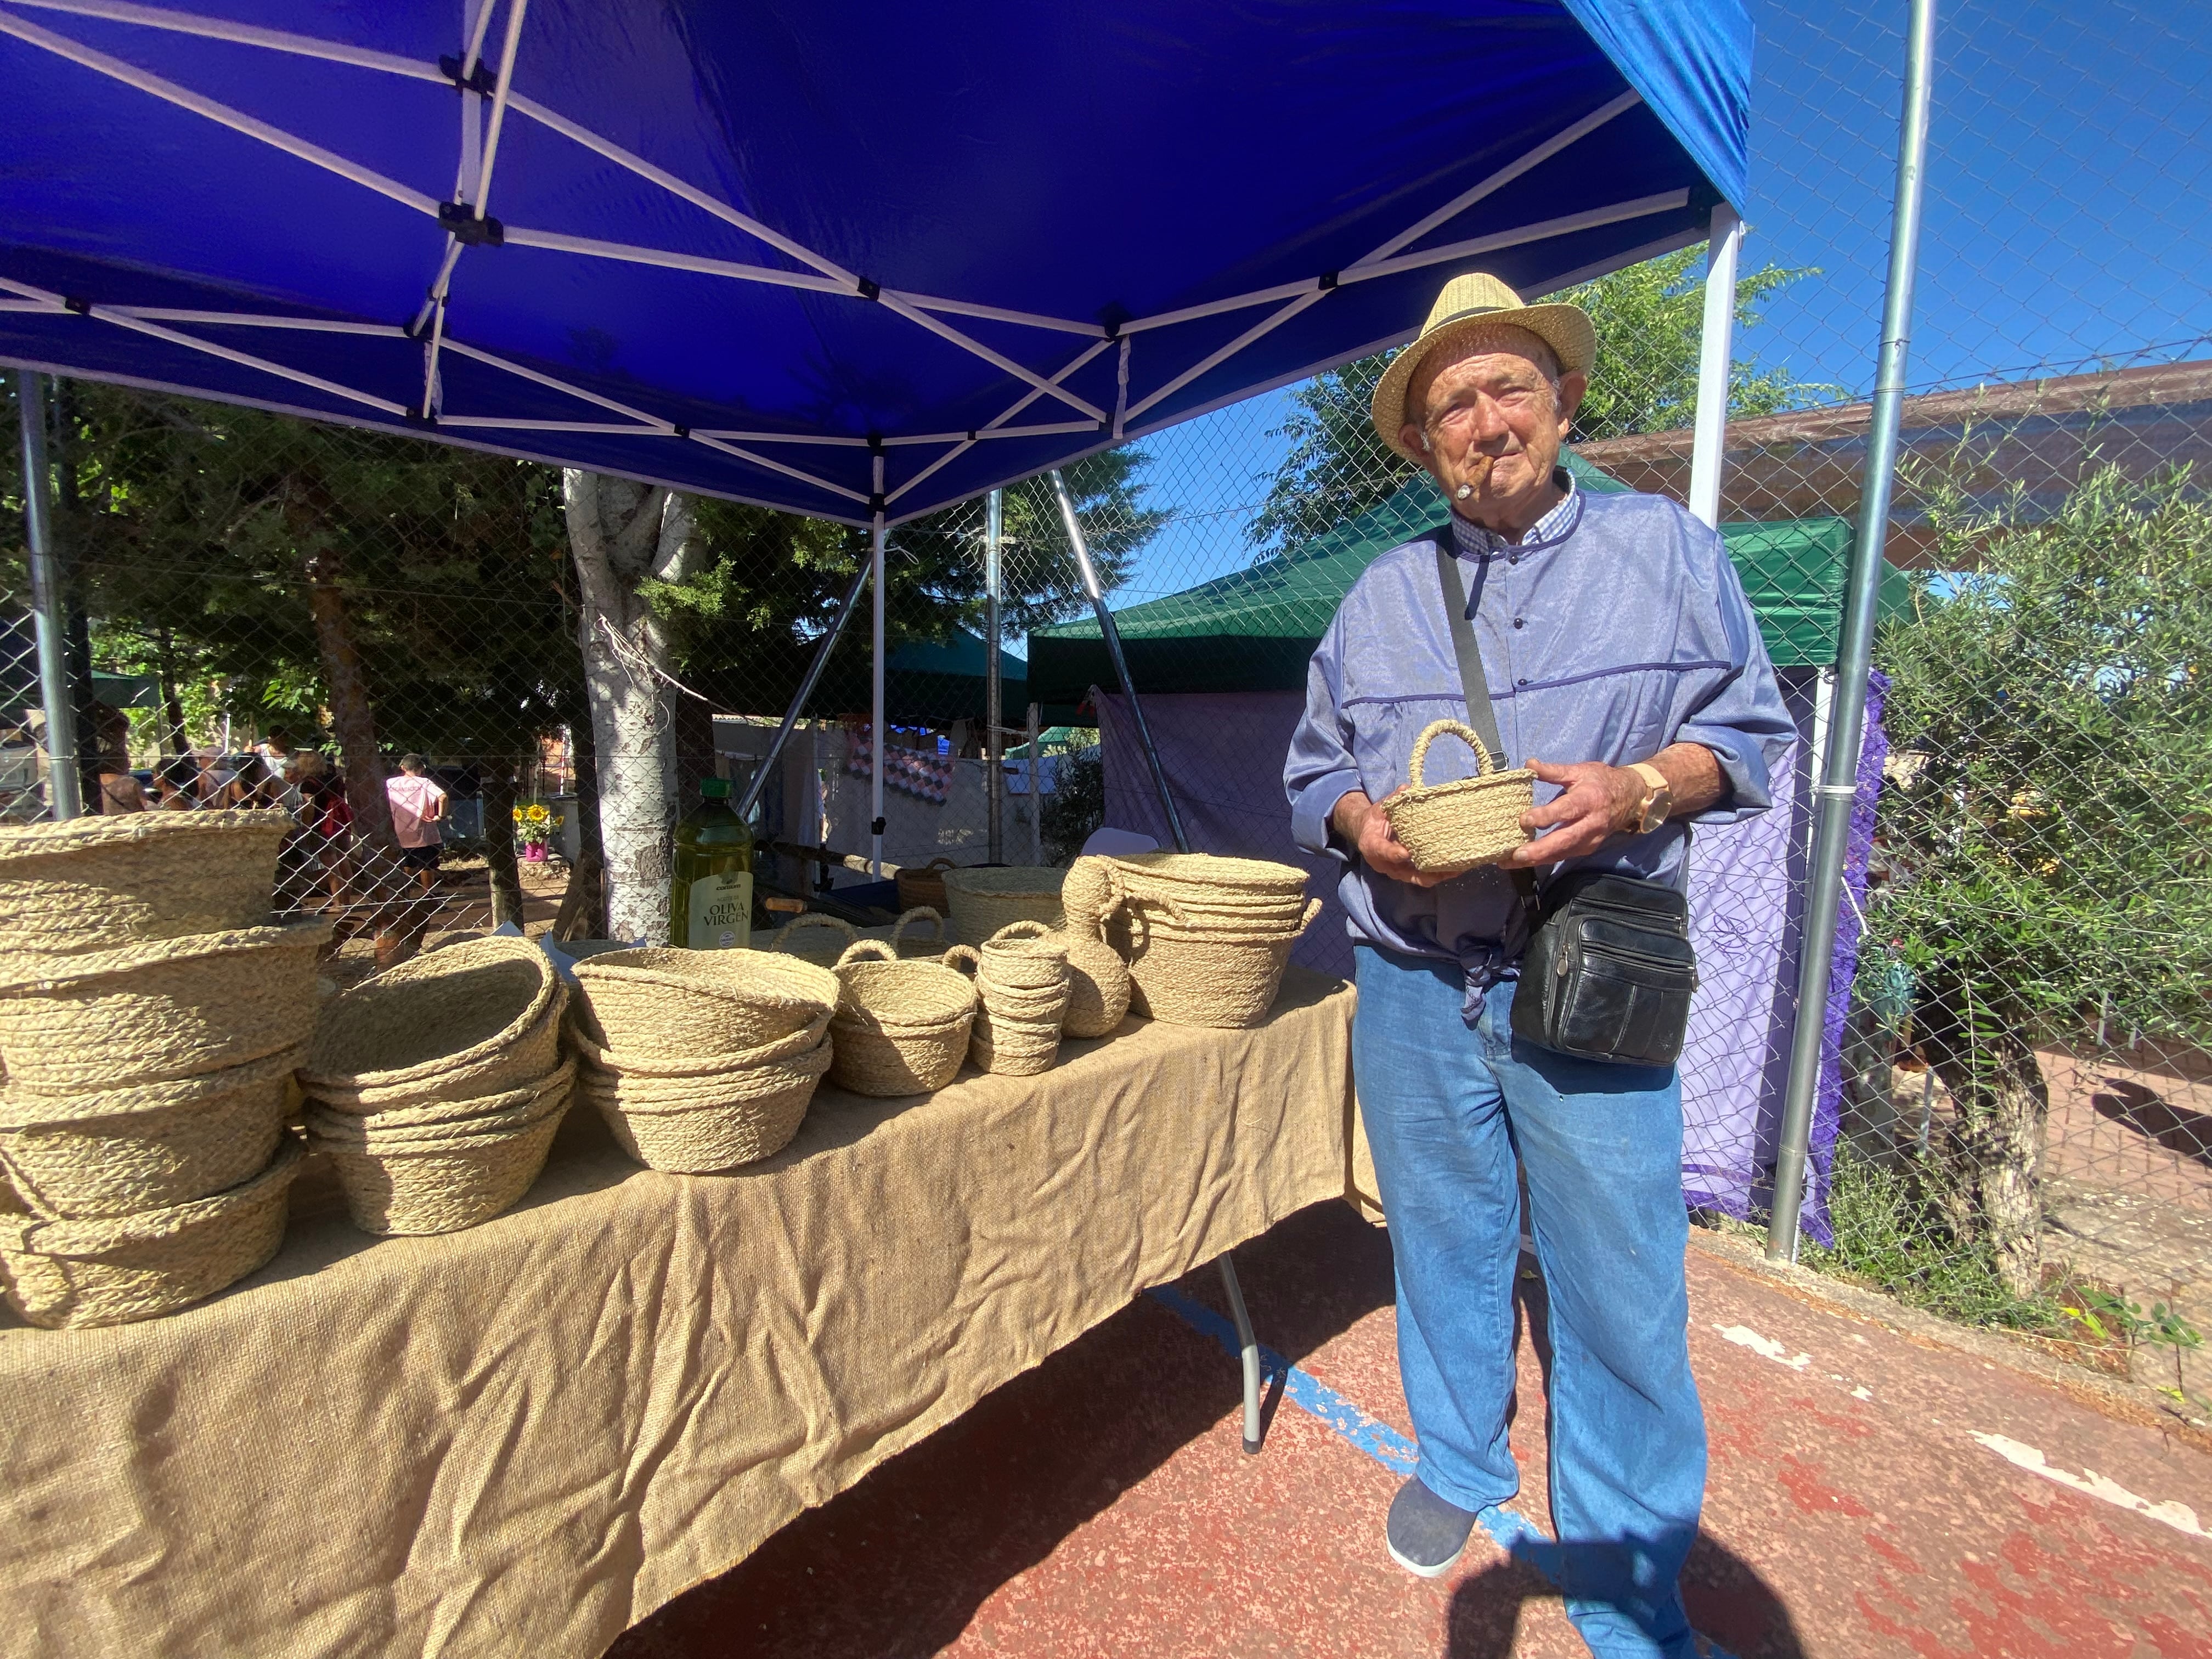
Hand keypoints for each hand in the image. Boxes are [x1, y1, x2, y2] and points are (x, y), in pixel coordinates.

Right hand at [1332, 789, 1460, 887]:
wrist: (1366, 833)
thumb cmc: (1374, 820)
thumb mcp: (1380, 808)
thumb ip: (1393, 799)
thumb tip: (1407, 788)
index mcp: (1372, 845)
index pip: (1382, 851)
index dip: (1394, 854)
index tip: (1406, 853)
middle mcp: (1383, 863)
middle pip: (1404, 873)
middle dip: (1425, 873)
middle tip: (1443, 868)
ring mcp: (1395, 870)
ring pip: (1416, 878)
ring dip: (1436, 876)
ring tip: (1455, 870)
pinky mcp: (1405, 872)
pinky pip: (1421, 877)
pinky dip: (1437, 875)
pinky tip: (1453, 870)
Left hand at [1497, 758, 1641, 868]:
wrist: (1629, 797)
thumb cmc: (1601, 781)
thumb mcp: (1579, 771)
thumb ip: (1553, 771)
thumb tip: (1529, 764)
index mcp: (1589, 800)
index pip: (1566, 810)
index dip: (1546, 816)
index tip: (1524, 820)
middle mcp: (1592, 823)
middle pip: (1565, 839)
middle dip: (1540, 849)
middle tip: (1516, 855)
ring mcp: (1591, 839)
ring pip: (1563, 853)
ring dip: (1537, 860)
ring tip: (1511, 862)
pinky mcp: (1587, 848)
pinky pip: (1564, 856)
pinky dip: (1544, 860)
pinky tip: (1524, 861)